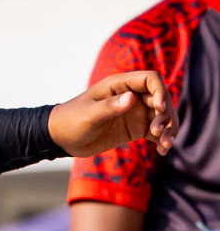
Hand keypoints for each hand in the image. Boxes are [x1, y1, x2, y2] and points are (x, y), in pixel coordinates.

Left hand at [48, 71, 175, 157]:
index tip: (158, 109)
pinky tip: (163, 150)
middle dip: (166, 114)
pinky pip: (156, 132)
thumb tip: (132, 98)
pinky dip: (163, 139)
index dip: (160, 92)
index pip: (151, 79)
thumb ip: (109, 107)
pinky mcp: (135, 128)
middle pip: (161, 98)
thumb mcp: (88, 115)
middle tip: (158, 132)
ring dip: (169, 128)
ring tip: (165, 144)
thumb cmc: (70, 121)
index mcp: (119, 85)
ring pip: (162, 116)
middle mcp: (131, 96)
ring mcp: (134, 112)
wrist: (60, 138)